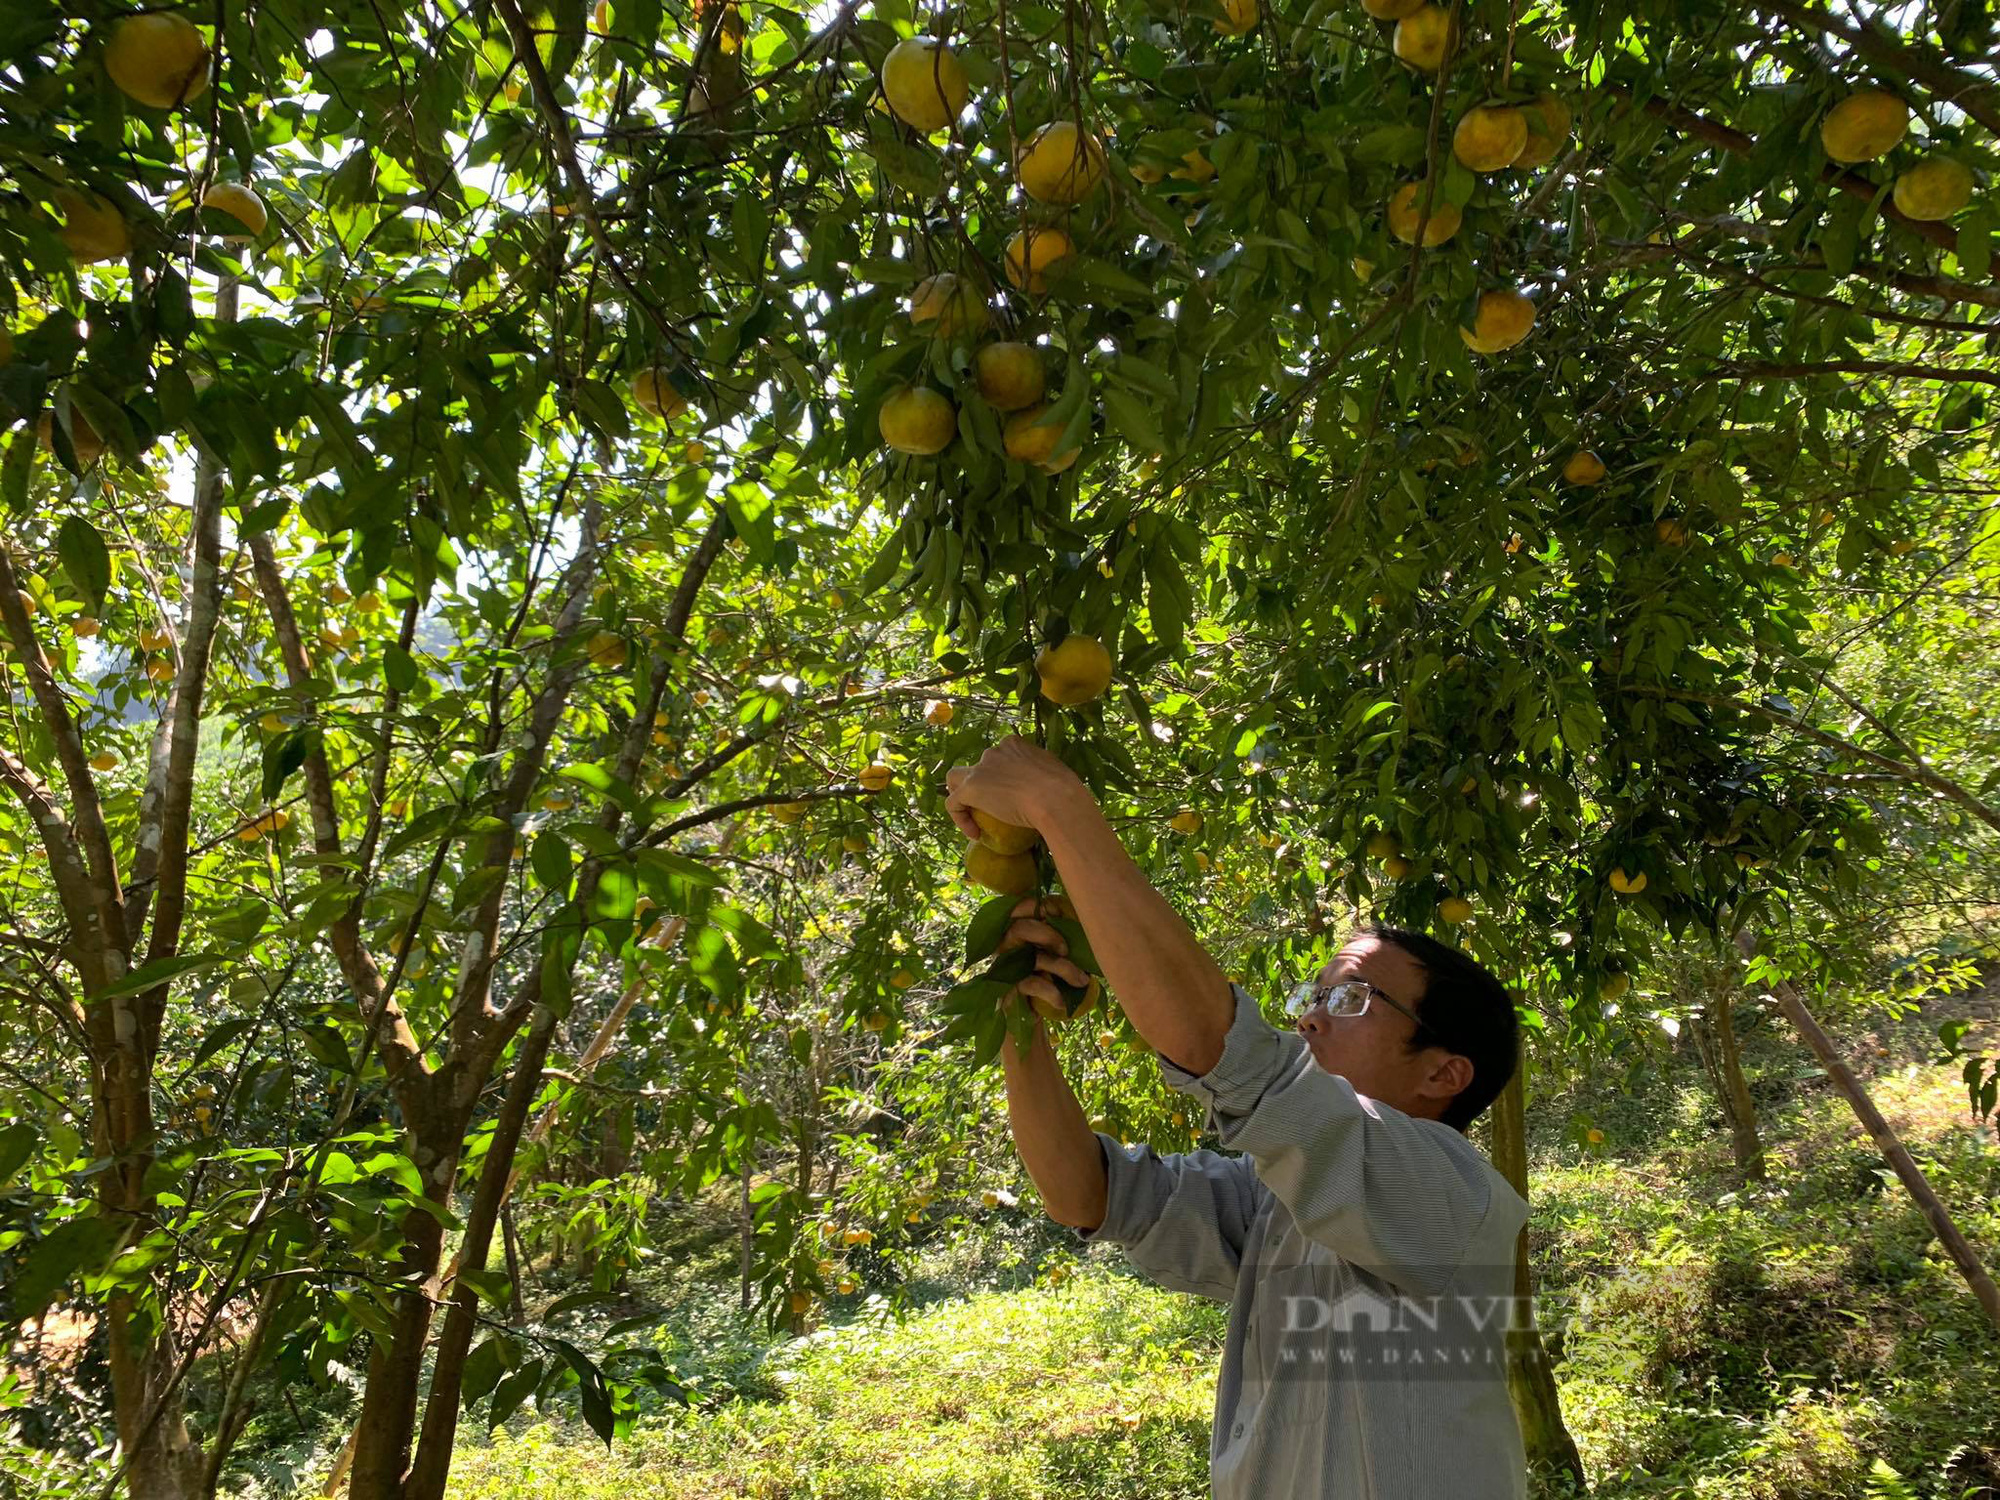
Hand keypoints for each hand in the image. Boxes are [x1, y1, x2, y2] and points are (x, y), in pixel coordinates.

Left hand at [944, 736, 1089, 843]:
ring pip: (956, 778)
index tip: (1010, 796)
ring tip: (971, 815)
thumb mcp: (1054, 771)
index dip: (1000, 776)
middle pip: (978, 766)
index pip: (998, 756)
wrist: (1055, 798)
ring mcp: (980, 768)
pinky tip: (974, 834)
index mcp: (1013, 744)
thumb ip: (1042, 771)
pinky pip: (954, 803)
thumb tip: (1046, 784)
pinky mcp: (970, 788)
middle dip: (980, 783)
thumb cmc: (1063, 788)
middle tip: (991, 805)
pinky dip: (960, 818)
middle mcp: (993, 751)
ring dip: (960, 794)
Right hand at [1001, 895, 1090, 1013]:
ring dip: (1064, 968)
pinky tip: (1063, 1001)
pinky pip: (1033, 985)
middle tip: (1065, 949)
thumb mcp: (1053, 953)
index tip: (1057, 914)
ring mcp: (1006, 968)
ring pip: (1035, 959)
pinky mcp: (1009, 989)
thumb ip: (1060, 936)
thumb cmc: (1047, 976)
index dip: (1037, 906)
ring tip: (1082, 980)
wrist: (1031, 1013)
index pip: (1018, 908)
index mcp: (1017, 930)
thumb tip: (1086, 925)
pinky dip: (1052, 992)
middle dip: (1048, 935)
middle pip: (1021, 929)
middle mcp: (1007, 946)